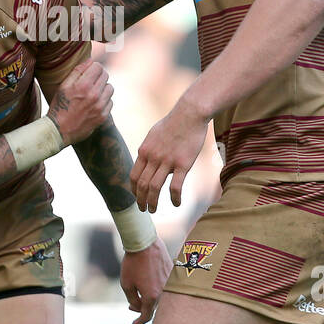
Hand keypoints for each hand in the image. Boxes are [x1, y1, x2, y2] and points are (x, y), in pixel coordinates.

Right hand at [47, 61, 112, 143]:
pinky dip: (104, 101)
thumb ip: (77, 71)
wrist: (59, 130)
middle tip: (90, 82)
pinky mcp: (103, 116)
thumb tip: (90, 60)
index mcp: (83, 85)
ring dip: (103, 88)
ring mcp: (100, 107)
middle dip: (98, 76)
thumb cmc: (59, 106)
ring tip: (93, 93)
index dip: (93, 67)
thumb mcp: (64, 86)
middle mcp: (94, 95)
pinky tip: (94, 104)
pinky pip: (110, 102)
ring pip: (110, 88)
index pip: (98, 67)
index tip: (89, 71)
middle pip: (105, 76)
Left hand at [119, 236, 170, 323]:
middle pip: (153, 307)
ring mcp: (169, 283)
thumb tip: (137, 307)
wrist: (145, 243)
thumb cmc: (132, 263)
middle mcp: (164, 292)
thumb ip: (132, 299)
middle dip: (141, 309)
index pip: (146, 316)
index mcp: (151, 297)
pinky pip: (165, 287)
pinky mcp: (172, 275)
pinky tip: (148, 283)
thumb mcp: (126, 283)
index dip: (138, 322)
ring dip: (149, 299)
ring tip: (138, 293)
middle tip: (131, 307)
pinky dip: (156, 289)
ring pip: (160, 298)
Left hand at [130, 97, 208, 212]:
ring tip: (153, 210)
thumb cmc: (174, 123)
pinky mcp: (183, 164)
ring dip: (152, 202)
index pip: (134, 175)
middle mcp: (153, 157)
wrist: (189, 113)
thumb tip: (146, 160)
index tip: (136, 196)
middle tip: (143, 209)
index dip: (133, 189)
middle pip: (142, 185)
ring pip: (155, 188)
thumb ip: (149, 149)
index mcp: (144, 151)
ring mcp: (167, 161)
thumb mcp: (154, 135)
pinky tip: (176, 204)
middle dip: (140, 200)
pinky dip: (174, 198)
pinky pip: (175, 186)